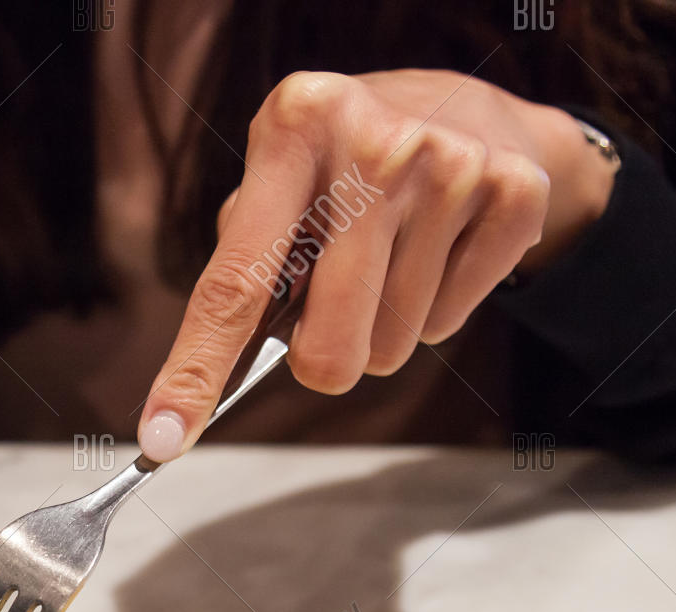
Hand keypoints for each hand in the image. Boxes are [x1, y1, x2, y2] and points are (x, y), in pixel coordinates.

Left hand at [136, 69, 618, 460]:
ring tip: (392, 254)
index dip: (195, 371)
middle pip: (327, 352)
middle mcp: (372, 144)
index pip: (235, 283)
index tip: (162, 439)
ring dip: (381, 327)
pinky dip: (434, 308)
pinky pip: (446, 326)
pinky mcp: (513, 196)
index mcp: (292, 127)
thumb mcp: (277, 179)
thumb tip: (202, 385)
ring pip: (391, 349)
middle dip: (324, 356)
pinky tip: (436, 248)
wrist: (467, 108)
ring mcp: (451, 168)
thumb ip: (243, 268)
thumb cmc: (343, 166)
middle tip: (335, 300)